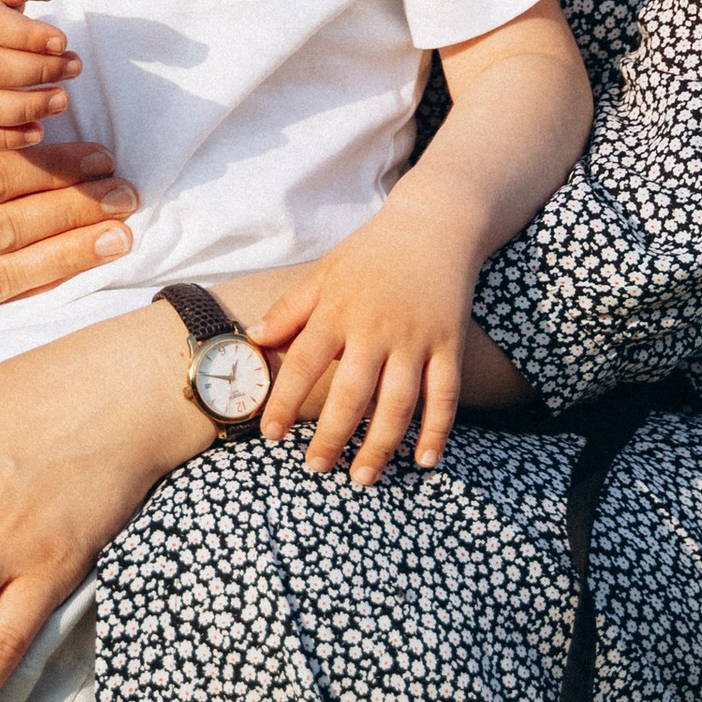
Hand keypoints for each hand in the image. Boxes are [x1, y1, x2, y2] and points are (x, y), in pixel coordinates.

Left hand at [246, 184, 484, 486]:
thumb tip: (253, 338)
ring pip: (398, 402)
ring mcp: (415, 338)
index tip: (271, 434)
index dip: (285, 400)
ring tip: (361, 477)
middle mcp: (376, 327)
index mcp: (338, 309)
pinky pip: (444, 394)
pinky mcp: (449, 343)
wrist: (435, 223)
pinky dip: (437, 430)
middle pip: (350, 391)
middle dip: (332, 436)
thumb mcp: (325, 272)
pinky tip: (425, 460)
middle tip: (315, 468)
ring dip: (380, 445)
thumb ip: (290, 308)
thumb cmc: (372, 252)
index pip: (302, 361)